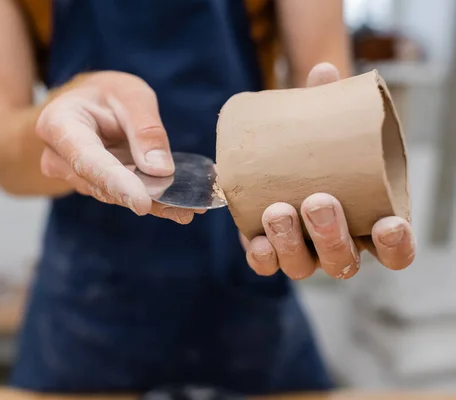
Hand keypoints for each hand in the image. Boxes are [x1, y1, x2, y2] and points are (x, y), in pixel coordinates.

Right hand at [36, 71, 202, 223]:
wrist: (88, 104)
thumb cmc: (106, 93)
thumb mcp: (130, 94)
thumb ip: (145, 128)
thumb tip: (160, 169)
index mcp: (58, 125)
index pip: (87, 160)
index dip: (117, 183)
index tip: (143, 203)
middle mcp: (59, 158)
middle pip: (101, 184)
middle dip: (143, 197)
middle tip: (182, 209)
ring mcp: (75, 177)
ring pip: (114, 196)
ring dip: (152, 203)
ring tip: (187, 209)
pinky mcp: (95, 187)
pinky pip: (122, 197)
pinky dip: (152, 202)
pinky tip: (179, 210)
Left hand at [241, 63, 415, 279]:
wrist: (274, 161)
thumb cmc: (316, 149)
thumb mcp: (324, 126)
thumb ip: (328, 103)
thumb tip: (323, 71)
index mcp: (367, 221)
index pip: (394, 249)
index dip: (396, 245)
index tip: (389, 224)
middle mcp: (337, 244)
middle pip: (344, 261)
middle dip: (332, 235)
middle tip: (319, 200)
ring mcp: (303, 252)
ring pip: (304, 267)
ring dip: (292, 243)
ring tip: (279, 209)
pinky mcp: (270, 251)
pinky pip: (267, 266)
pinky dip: (263, 257)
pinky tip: (257, 241)